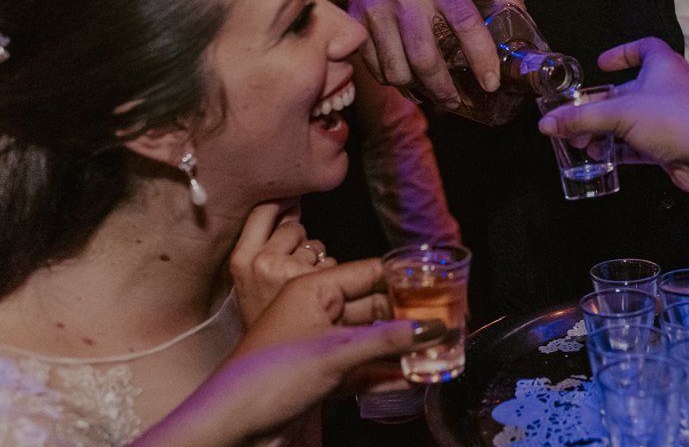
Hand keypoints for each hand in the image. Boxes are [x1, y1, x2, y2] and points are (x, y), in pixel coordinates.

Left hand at [138, 261, 445, 446]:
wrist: (231, 427)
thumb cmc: (270, 377)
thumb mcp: (336, 353)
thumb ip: (388, 339)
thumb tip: (433, 328)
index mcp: (314, 289)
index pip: (370, 272)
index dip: (407, 278)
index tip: (443, 284)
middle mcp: (318, 311)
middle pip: (375, 305)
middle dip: (409, 316)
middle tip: (448, 322)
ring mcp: (319, 344)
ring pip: (371, 338)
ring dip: (401, 346)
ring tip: (439, 351)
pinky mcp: (321, 374)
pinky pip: (362, 366)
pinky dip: (385, 371)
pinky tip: (413, 377)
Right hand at [229, 201, 333, 326]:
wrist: (270, 355)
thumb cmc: (263, 313)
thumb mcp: (249, 276)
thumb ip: (267, 240)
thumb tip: (293, 203)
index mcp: (240, 258)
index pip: (263, 209)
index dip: (282, 200)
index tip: (293, 198)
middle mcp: (261, 262)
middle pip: (294, 227)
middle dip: (299, 241)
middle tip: (291, 267)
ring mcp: (288, 271)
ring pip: (316, 245)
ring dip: (315, 260)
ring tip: (299, 285)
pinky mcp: (313, 282)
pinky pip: (330, 262)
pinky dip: (328, 275)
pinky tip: (314, 294)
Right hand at [304, 0, 522, 104]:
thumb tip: (524, 12)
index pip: (467, 24)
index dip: (482, 58)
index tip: (491, 82)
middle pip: (426, 58)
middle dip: (443, 89)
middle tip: (456, 101)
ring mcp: (377, 11)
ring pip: (397, 68)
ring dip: (416, 89)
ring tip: (430, 93)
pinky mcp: (357, 23)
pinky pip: (375, 66)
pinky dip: (392, 81)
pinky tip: (406, 79)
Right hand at [537, 37, 688, 199]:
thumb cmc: (676, 118)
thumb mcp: (620, 113)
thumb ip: (581, 118)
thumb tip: (549, 122)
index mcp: (662, 65)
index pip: (643, 48)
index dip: (622, 53)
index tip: (601, 63)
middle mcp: (667, 88)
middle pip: (627, 91)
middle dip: (599, 106)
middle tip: (573, 118)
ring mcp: (670, 117)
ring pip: (630, 121)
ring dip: (605, 131)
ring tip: (579, 143)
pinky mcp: (671, 144)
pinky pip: (638, 144)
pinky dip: (619, 149)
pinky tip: (599, 157)